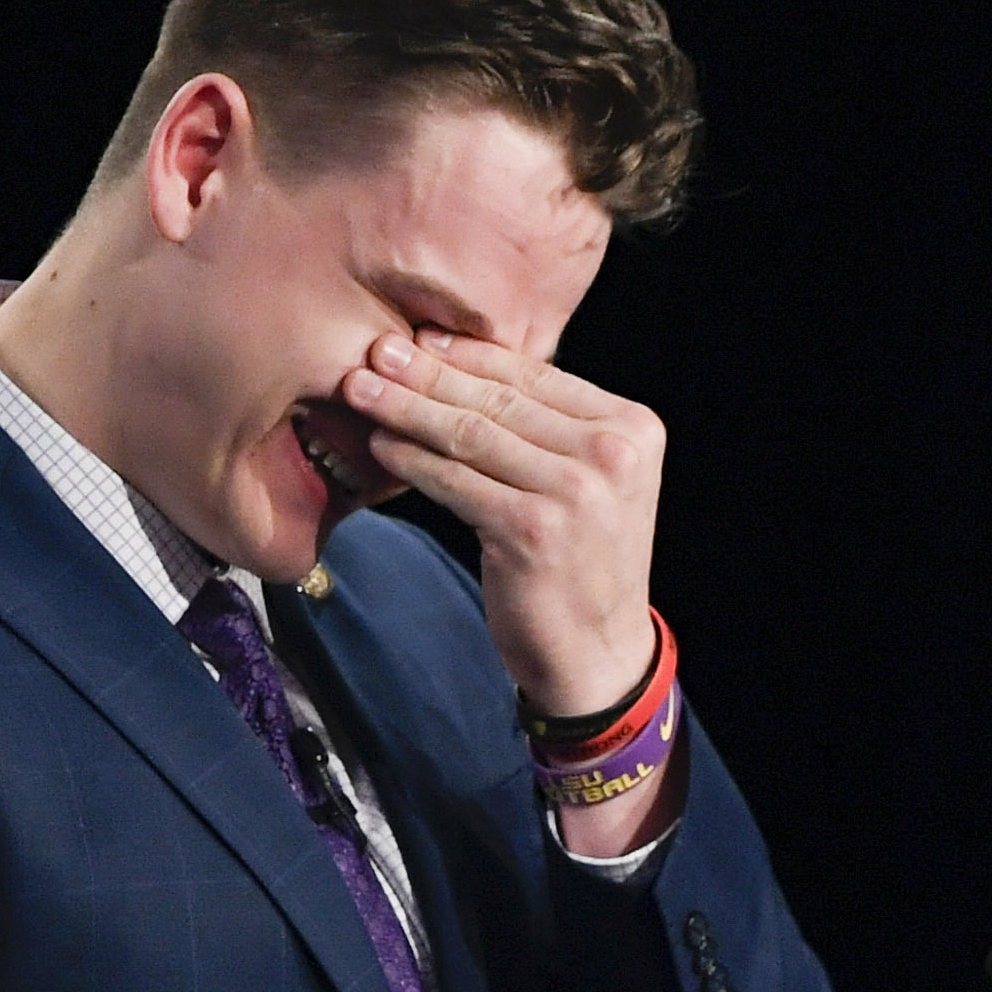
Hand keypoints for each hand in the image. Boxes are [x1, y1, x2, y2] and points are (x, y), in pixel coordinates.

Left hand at [342, 331, 662, 720]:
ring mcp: (575, 492)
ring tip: (360, 389)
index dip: (472, 354)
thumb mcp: (590, 484)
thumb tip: (464, 367)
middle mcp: (612, 453)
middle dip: (429, 373)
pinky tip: (380, 445)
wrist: (599, 653)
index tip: (420, 337)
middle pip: (500, 401)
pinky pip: (456, 482)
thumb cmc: (581, 564)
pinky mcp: (532, 530)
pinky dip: (413, 461)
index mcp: (631, 428)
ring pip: (472, 435)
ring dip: (408, 409)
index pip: (538, 376)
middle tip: (375, 348)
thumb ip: (550, 430)